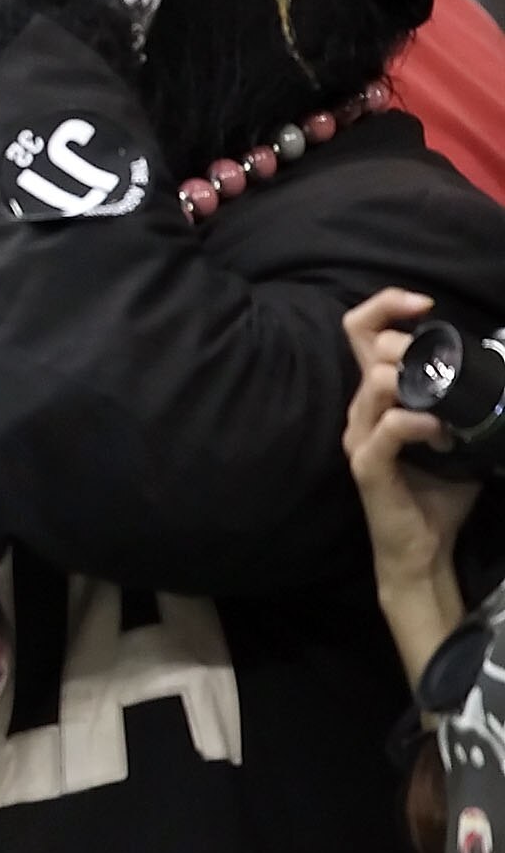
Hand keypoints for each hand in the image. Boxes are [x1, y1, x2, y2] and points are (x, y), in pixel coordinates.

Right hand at [344, 290, 481, 591]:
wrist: (423, 548)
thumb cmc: (438, 492)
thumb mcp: (456, 433)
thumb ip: (461, 402)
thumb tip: (499, 369)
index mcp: (379, 397)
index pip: (362, 331)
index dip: (387, 305)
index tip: (423, 304)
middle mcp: (362, 410)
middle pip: (369, 348)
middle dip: (412, 347)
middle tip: (448, 369)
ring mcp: (361, 436)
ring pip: (376, 383)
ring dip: (420, 387)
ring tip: (449, 412)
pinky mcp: (368, 465)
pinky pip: (388, 429)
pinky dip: (418, 423)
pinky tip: (441, 434)